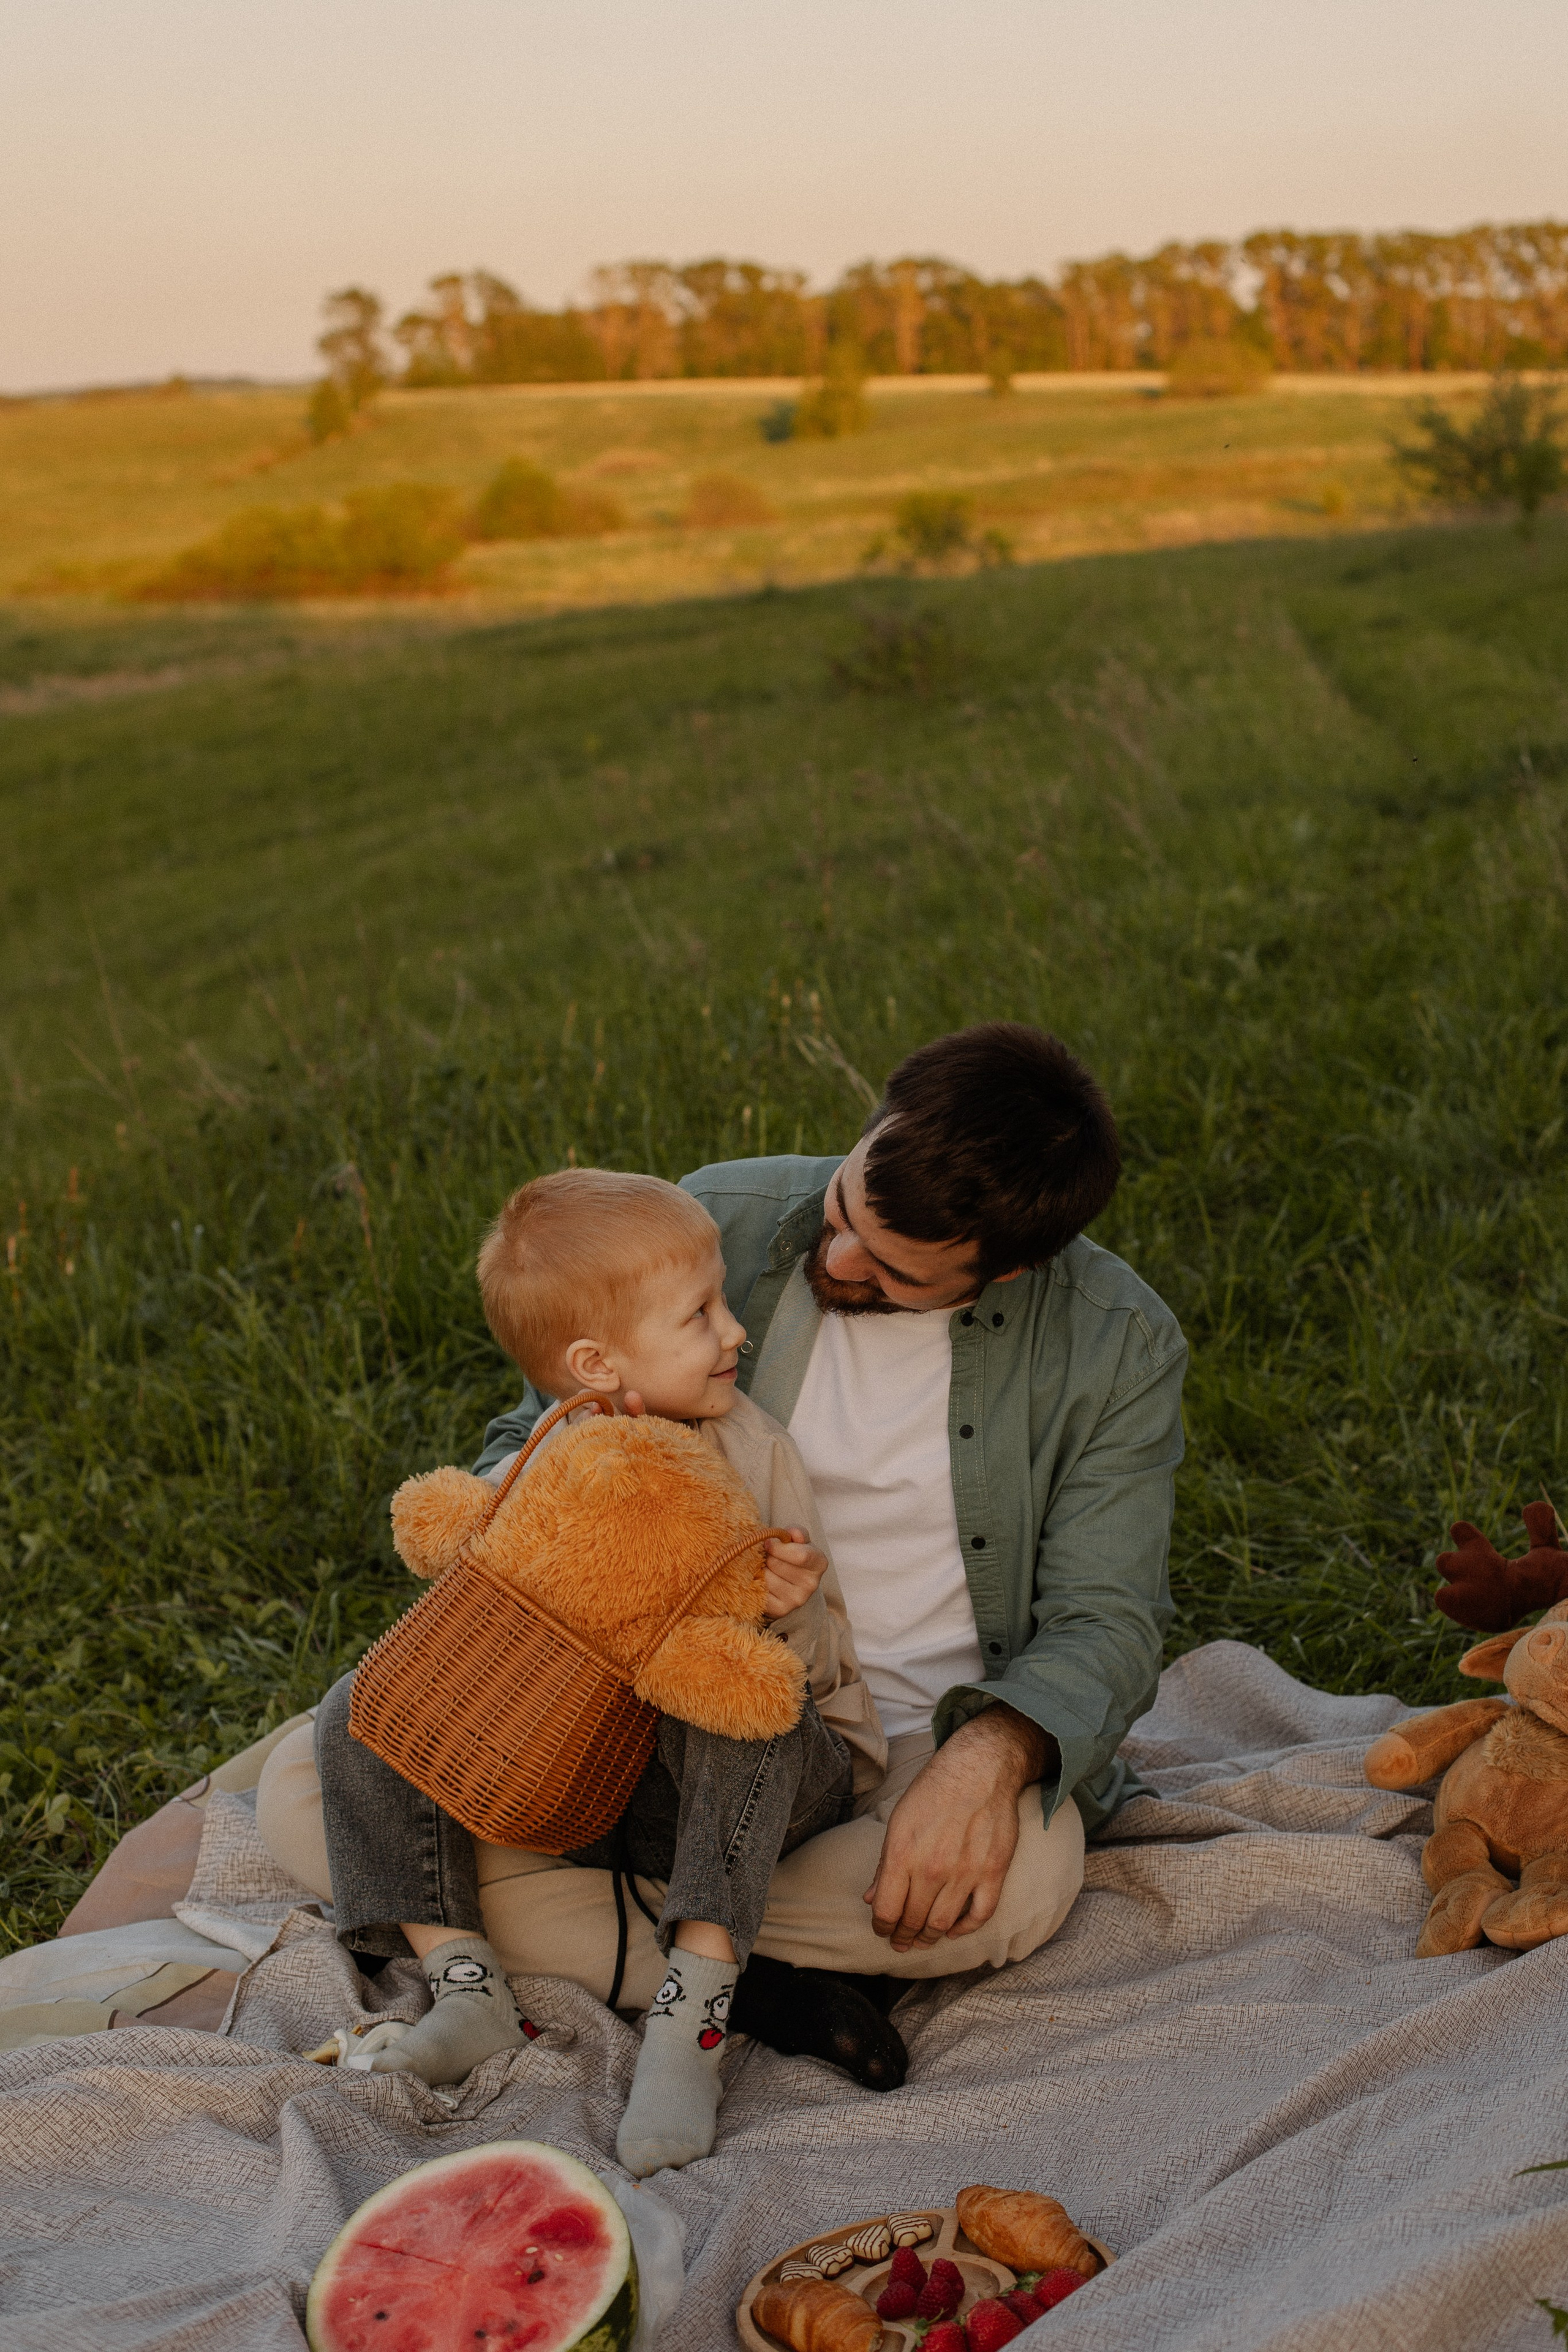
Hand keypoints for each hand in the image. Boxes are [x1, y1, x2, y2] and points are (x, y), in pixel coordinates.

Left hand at [761, 1528, 827, 1620]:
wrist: (786, 1583)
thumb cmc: (790, 1556)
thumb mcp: (796, 1541)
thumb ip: (796, 1532)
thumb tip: (792, 1533)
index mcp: (819, 1563)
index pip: (801, 1556)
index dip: (779, 1548)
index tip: (768, 1543)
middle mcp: (811, 1584)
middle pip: (778, 1564)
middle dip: (768, 1557)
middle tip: (769, 1558)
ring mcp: (797, 1599)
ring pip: (767, 1577)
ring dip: (761, 1570)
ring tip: (767, 1569)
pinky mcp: (781, 1610)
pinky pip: (760, 1591)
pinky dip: (756, 1584)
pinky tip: (762, 1582)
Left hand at [865, 1705, 1055, 1953]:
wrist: (980, 1768)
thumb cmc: (934, 1791)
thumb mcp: (898, 1821)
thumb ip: (884, 1864)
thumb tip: (871, 1898)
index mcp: (902, 1853)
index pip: (886, 1909)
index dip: (882, 1927)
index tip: (882, 1930)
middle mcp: (932, 1867)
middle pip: (913, 1921)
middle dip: (903, 1936)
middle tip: (901, 1942)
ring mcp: (965, 1871)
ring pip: (942, 1924)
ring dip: (930, 1937)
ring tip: (923, 1940)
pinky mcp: (993, 1872)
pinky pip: (979, 1915)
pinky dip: (964, 1929)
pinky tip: (953, 1930)